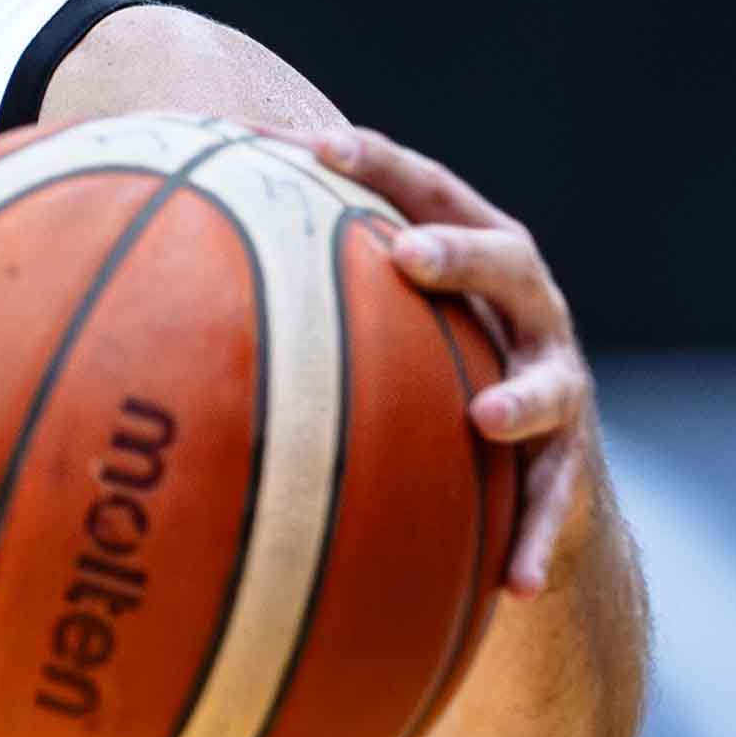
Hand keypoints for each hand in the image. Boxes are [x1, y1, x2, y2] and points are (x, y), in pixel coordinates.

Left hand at [314, 126, 594, 595]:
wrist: (531, 478)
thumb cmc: (424, 376)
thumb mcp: (377, 325)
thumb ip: (299, 286)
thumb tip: (166, 237)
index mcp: (474, 258)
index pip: (429, 190)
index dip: (379, 161)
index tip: (314, 147)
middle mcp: (527, 311)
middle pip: (507, 261)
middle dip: (459, 253)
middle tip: (406, 254)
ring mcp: (557, 384)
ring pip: (551, 385)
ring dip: (521, 398)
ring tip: (487, 419)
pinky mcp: (569, 466)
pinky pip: (555, 507)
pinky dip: (534, 543)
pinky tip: (511, 588)